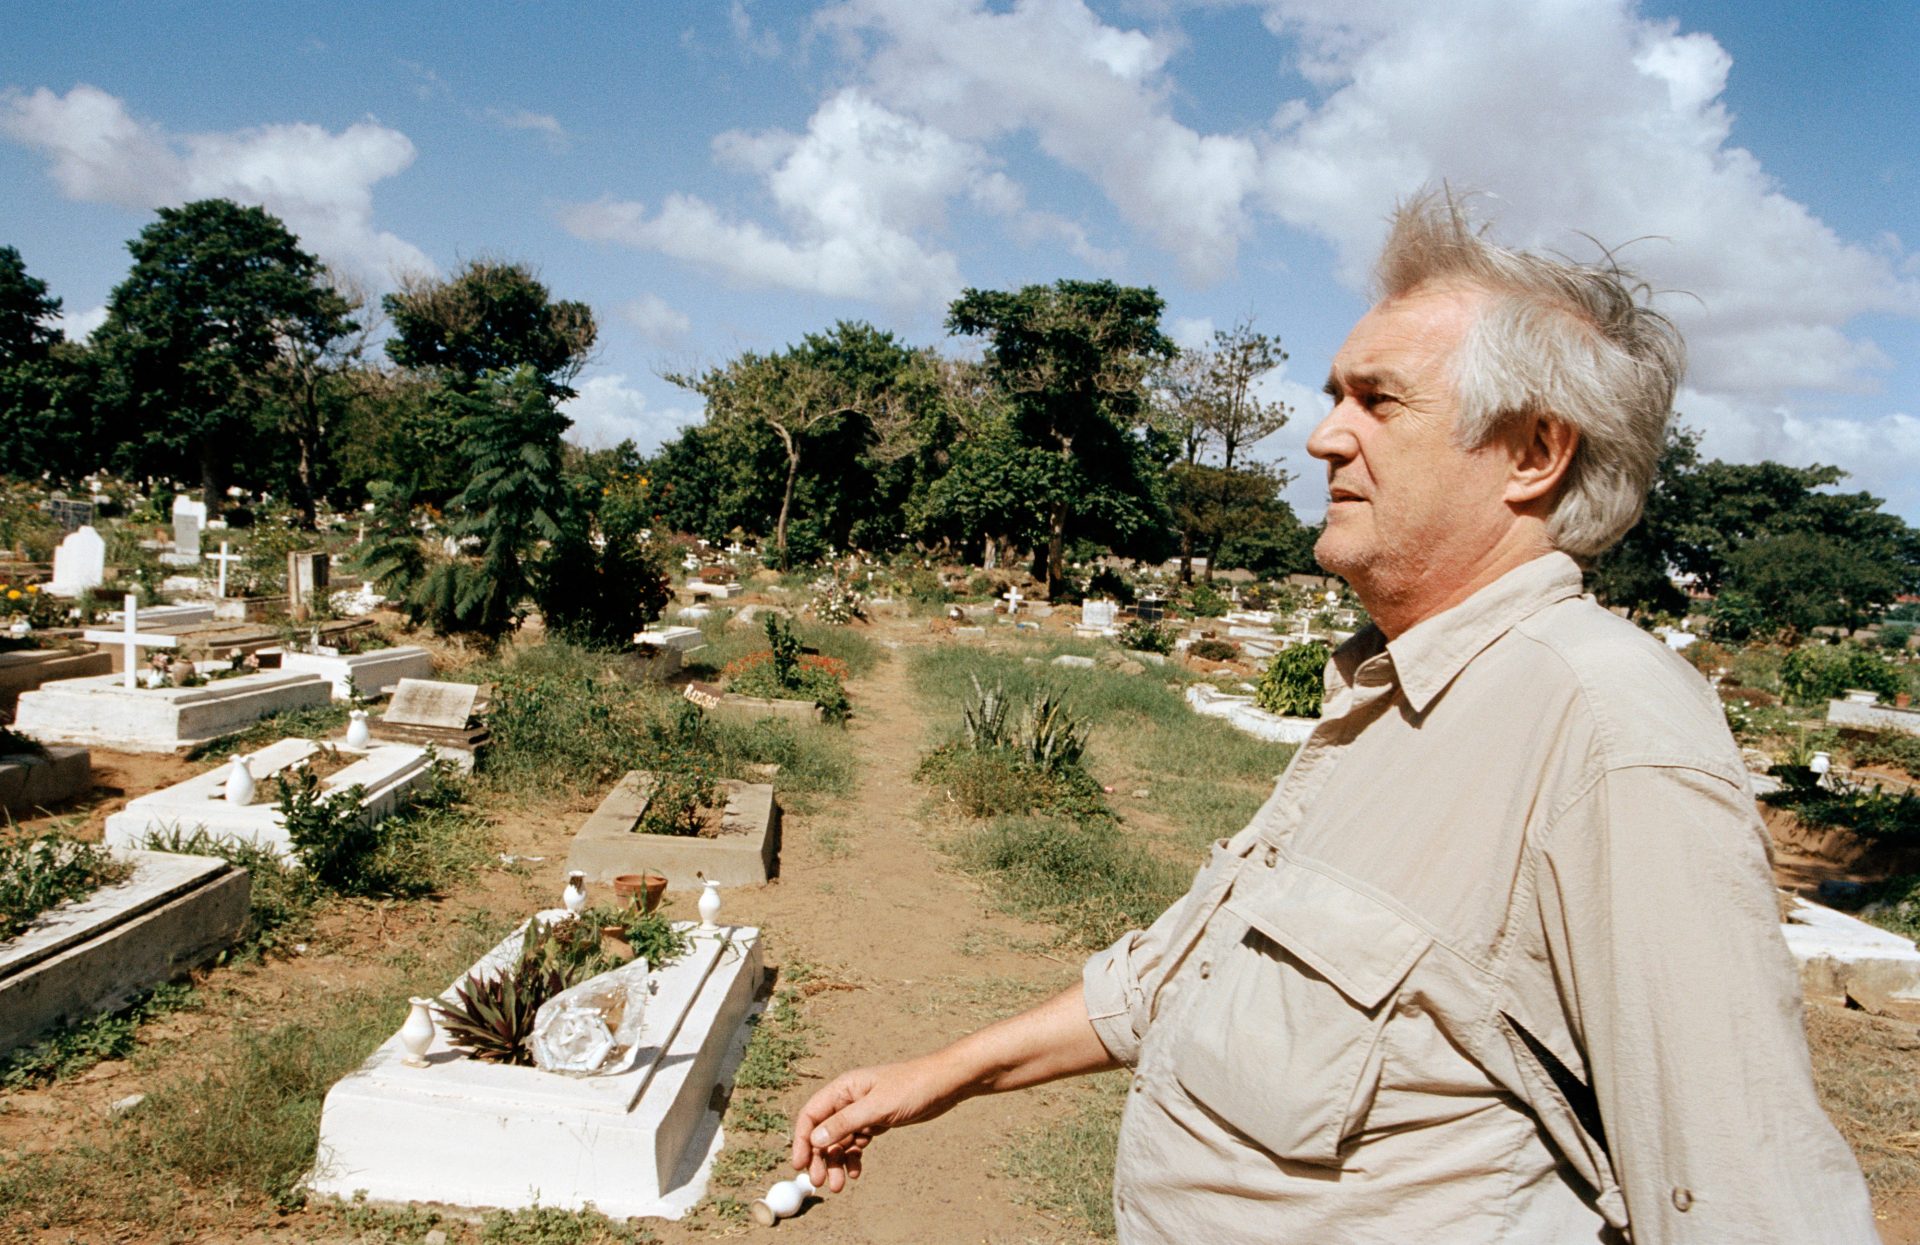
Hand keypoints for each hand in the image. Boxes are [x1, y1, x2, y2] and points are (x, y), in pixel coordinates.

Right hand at [789, 1057, 964, 1191]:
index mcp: (844, 1088)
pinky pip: (856, 1143)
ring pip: (840, 1141)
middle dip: (820, 1157)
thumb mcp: (877, 1107)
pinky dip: (853, 1158)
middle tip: (820, 1182)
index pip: (811, 1115)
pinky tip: (856, 1172)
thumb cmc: (912, 1087)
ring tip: (839, 1186)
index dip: (801, 1140)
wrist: (944, 1084)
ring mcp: (862, 1111)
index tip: (800, 1164)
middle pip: (823, 1132)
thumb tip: (815, 1139)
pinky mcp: (875, 1121)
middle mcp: (848, 1099)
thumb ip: (845, 1123)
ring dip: (836, 1162)